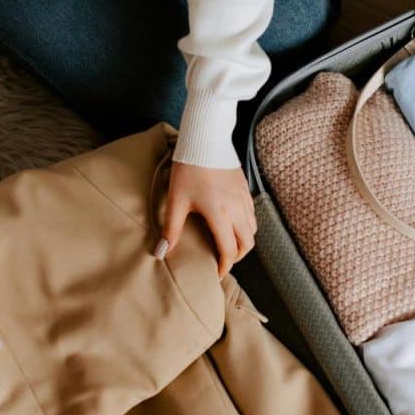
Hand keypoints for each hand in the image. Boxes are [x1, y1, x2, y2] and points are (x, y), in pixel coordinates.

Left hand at [157, 162, 255, 277]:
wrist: (206, 140)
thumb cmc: (189, 169)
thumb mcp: (176, 200)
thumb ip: (171, 229)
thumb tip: (161, 252)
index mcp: (220, 215)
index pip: (229, 250)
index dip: (224, 266)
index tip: (217, 274)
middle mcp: (237, 210)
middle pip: (247, 244)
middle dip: (237, 257)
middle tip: (223, 260)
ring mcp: (244, 199)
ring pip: (253, 229)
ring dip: (243, 241)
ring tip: (228, 243)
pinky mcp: (245, 189)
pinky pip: (252, 214)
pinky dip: (246, 225)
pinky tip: (232, 222)